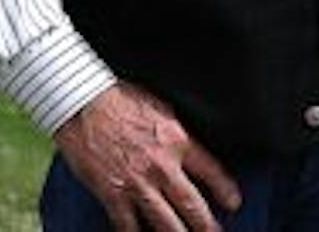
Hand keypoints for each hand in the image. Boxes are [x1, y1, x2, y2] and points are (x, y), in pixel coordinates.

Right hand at [52, 82, 239, 230]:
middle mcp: (161, 165)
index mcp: (176, 140)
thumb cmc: (119, 99)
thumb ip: (176, 134)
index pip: (211, 170)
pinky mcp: (113, 193)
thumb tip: (189, 148)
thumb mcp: (161, 109)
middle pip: (192, 204)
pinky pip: (128, 225)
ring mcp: (137, 183)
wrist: (84, 103)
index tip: (234, 203)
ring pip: (165, 221)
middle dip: (206, 225)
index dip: (225, 189)